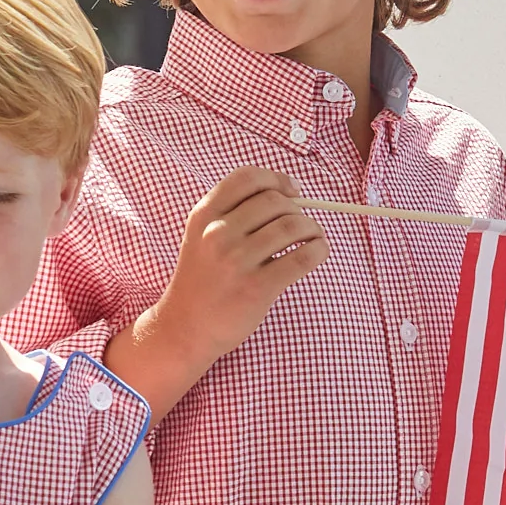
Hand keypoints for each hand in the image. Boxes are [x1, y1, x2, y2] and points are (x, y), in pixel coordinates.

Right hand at [142, 168, 330, 368]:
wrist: (186, 327)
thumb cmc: (204, 278)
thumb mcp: (203, 236)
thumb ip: (235, 212)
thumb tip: (291, 195)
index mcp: (204, 215)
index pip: (247, 177)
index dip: (277, 179)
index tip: (292, 191)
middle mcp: (218, 233)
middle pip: (275, 200)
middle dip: (297, 209)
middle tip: (302, 224)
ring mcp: (237, 261)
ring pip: (293, 226)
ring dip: (312, 229)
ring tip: (313, 238)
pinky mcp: (257, 287)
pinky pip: (303, 257)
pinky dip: (319, 250)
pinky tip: (317, 252)